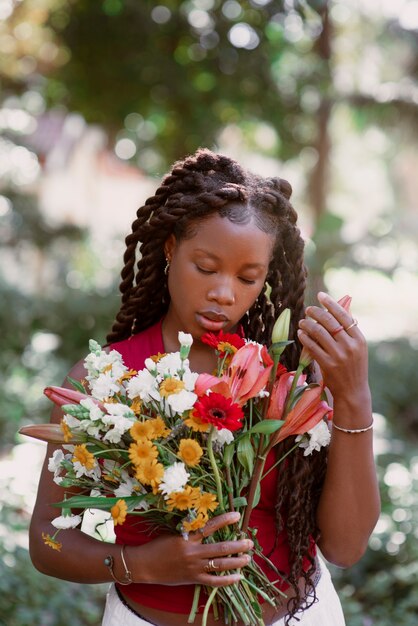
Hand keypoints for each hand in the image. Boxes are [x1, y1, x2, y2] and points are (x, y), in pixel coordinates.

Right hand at [130, 511, 252, 586]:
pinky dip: (226, 580)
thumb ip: (191, 531)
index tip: (237, 515)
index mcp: (187, 536)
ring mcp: (193, 567)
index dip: (224, 520)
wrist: (145, 565)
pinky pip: (213, 581)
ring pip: (219, 564)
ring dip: (236, 561)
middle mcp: (193, 552)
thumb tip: (208, 525)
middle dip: (237, 545)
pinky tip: (237, 578)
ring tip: (247, 558)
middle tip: (249, 542)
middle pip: (220, 547)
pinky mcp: (192, 579)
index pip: (210, 526)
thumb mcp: (174, 533)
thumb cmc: (158, 546)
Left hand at [297, 292, 369, 401]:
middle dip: (316, 312)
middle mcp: (350, 345)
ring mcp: (339, 355)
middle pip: (329, 322)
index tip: (320, 295)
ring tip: (302, 322)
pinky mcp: (328, 365)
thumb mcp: (357, 348)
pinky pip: (312, 346)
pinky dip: (304, 338)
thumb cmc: (353, 367)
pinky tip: (300, 334)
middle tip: (308, 309)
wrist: (353, 391)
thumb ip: (348, 330)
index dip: (330, 303)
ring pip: (319, 332)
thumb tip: (339, 307)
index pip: (343, 315)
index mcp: (359, 339)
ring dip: (307, 324)